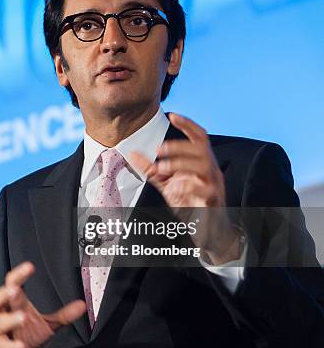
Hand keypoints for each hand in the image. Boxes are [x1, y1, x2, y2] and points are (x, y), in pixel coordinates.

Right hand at [0, 262, 85, 347]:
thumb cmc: (27, 334)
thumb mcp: (48, 323)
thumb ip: (64, 314)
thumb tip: (83, 304)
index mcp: (16, 304)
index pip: (13, 284)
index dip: (19, 274)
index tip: (30, 267)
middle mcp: (4, 314)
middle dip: (5, 293)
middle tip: (15, 289)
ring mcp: (1, 332)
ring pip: (0, 323)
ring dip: (10, 319)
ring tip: (22, 317)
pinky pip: (3, 346)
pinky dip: (11, 346)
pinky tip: (21, 345)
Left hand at [130, 113, 242, 264]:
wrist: (208, 232)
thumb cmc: (191, 205)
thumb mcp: (168, 184)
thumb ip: (152, 169)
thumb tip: (133, 153)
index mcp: (202, 163)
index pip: (199, 137)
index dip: (187, 125)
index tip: (172, 115)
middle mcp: (211, 171)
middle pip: (202, 148)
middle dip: (180, 145)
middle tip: (159, 150)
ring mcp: (214, 185)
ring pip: (205, 165)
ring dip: (182, 162)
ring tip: (163, 168)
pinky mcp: (213, 202)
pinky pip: (206, 189)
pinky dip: (189, 185)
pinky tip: (175, 188)